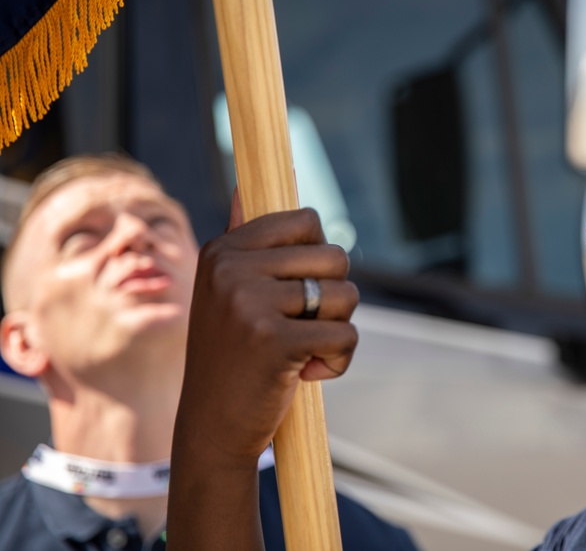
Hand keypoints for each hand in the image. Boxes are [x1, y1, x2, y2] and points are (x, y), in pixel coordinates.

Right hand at [176, 190, 358, 467]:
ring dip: (336, 330)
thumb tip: (245, 184)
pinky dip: (338, 361)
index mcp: (223, 250)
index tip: (295, 292)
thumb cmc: (231, 356)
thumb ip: (242, 240)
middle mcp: (231, 269)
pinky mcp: (274, 341)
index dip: (318, 259)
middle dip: (331, 299)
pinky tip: (307, 374)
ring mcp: (249, 304)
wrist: (212, 427)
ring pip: (345, 296)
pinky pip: (346, 335)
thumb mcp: (225, 292)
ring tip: (300, 352)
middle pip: (334, 258)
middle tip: (298, 328)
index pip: (307, 220)